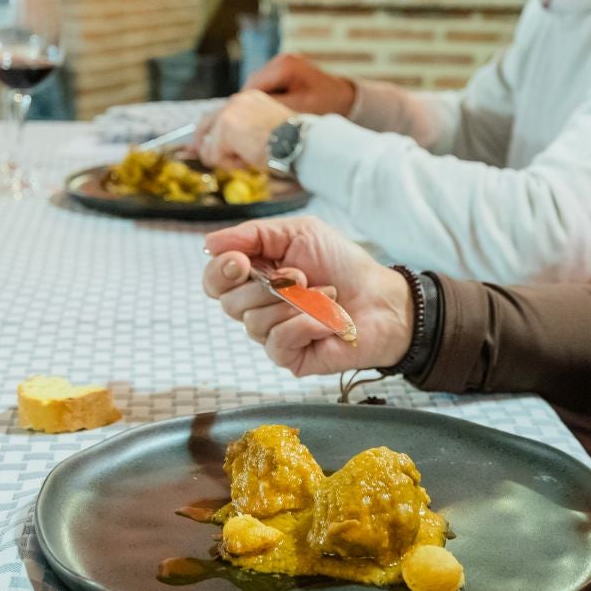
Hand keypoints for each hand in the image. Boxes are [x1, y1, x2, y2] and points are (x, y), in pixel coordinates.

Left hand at [193, 89, 292, 169]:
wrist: (302, 144)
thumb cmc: (294, 143)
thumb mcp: (268, 131)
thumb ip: (246, 133)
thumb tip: (226, 147)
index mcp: (250, 99)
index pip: (221, 114)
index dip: (211, 132)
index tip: (204, 146)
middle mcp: (238, 100)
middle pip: (206, 123)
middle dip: (203, 144)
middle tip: (201, 157)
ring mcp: (230, 112)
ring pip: (212, 144)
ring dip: (226, 159)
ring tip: (248, 162)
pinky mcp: (226, 128)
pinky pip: (216, 155)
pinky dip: (229, 165)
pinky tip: (248, 163)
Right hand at [203, 216, 413, 377]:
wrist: (381, 298)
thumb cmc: (342, 264)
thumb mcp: (298, 233)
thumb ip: (253, 234)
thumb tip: (209, 244)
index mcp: (254, 275)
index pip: (214, 280)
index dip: (221, 271)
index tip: (241, 261)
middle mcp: (256, 306)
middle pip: (229, 302)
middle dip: (269, 285)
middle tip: (303, 277)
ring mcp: (271, 334)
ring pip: (254, 322)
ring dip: (297, 303)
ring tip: (325, 296)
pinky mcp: (288, 357)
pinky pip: (278, 341)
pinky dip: (306, 324)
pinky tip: (326, 321)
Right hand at [245, 53, 356, 115]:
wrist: (346, 98)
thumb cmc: (327, 104)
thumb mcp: (300, 108)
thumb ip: (274, 106)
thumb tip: (246, 110)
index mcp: (285, 66)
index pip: (253, 87)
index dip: (246, 106)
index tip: (244, 124)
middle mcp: (282, 60)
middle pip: (253, 84)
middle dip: (251, 104)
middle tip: (252, 124)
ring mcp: (283, 63)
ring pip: (258, 85)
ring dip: (259, 102)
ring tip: (264, 119)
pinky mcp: (284, 69)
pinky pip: (267, 84)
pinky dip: (268, 98)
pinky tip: (273, 110)